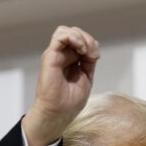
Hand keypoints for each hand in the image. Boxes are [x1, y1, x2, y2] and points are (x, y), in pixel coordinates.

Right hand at [23, 26, 99, 145]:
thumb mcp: (86, 78)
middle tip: (93, 55)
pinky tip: (81, 49)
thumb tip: (93, 50)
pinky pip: (60, 36)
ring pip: (67, 31)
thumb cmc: (69, 102)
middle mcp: (61, 55)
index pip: (81, 40)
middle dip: (88, 40)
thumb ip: (88, 62)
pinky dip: (73, 38)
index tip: (96, 57)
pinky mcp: (50, 56)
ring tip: (85, 51)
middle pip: (75, 33)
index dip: (91, 44)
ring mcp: (55, 55)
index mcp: (69, 60)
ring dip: (81, 37)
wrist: (58, 114)